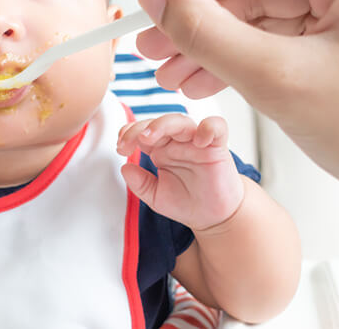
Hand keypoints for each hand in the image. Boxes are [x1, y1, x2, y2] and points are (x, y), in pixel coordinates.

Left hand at [116, 114, 242, 230]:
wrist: (213, 217)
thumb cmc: (186, 202)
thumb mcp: (156, 197)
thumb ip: (140, 184)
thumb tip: (124, 168)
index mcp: (161, 150)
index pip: (143, 132)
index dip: (129, 134)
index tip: (121, 148)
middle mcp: (177, 143)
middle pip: (159, 123)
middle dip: (140, 128)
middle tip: (129, 142)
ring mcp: (197, 143)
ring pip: (182, 121)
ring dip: (164, 125)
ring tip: (150, 137)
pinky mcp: (217, 147)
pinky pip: (216, 127)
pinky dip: (208, 128)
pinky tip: (199, 140)